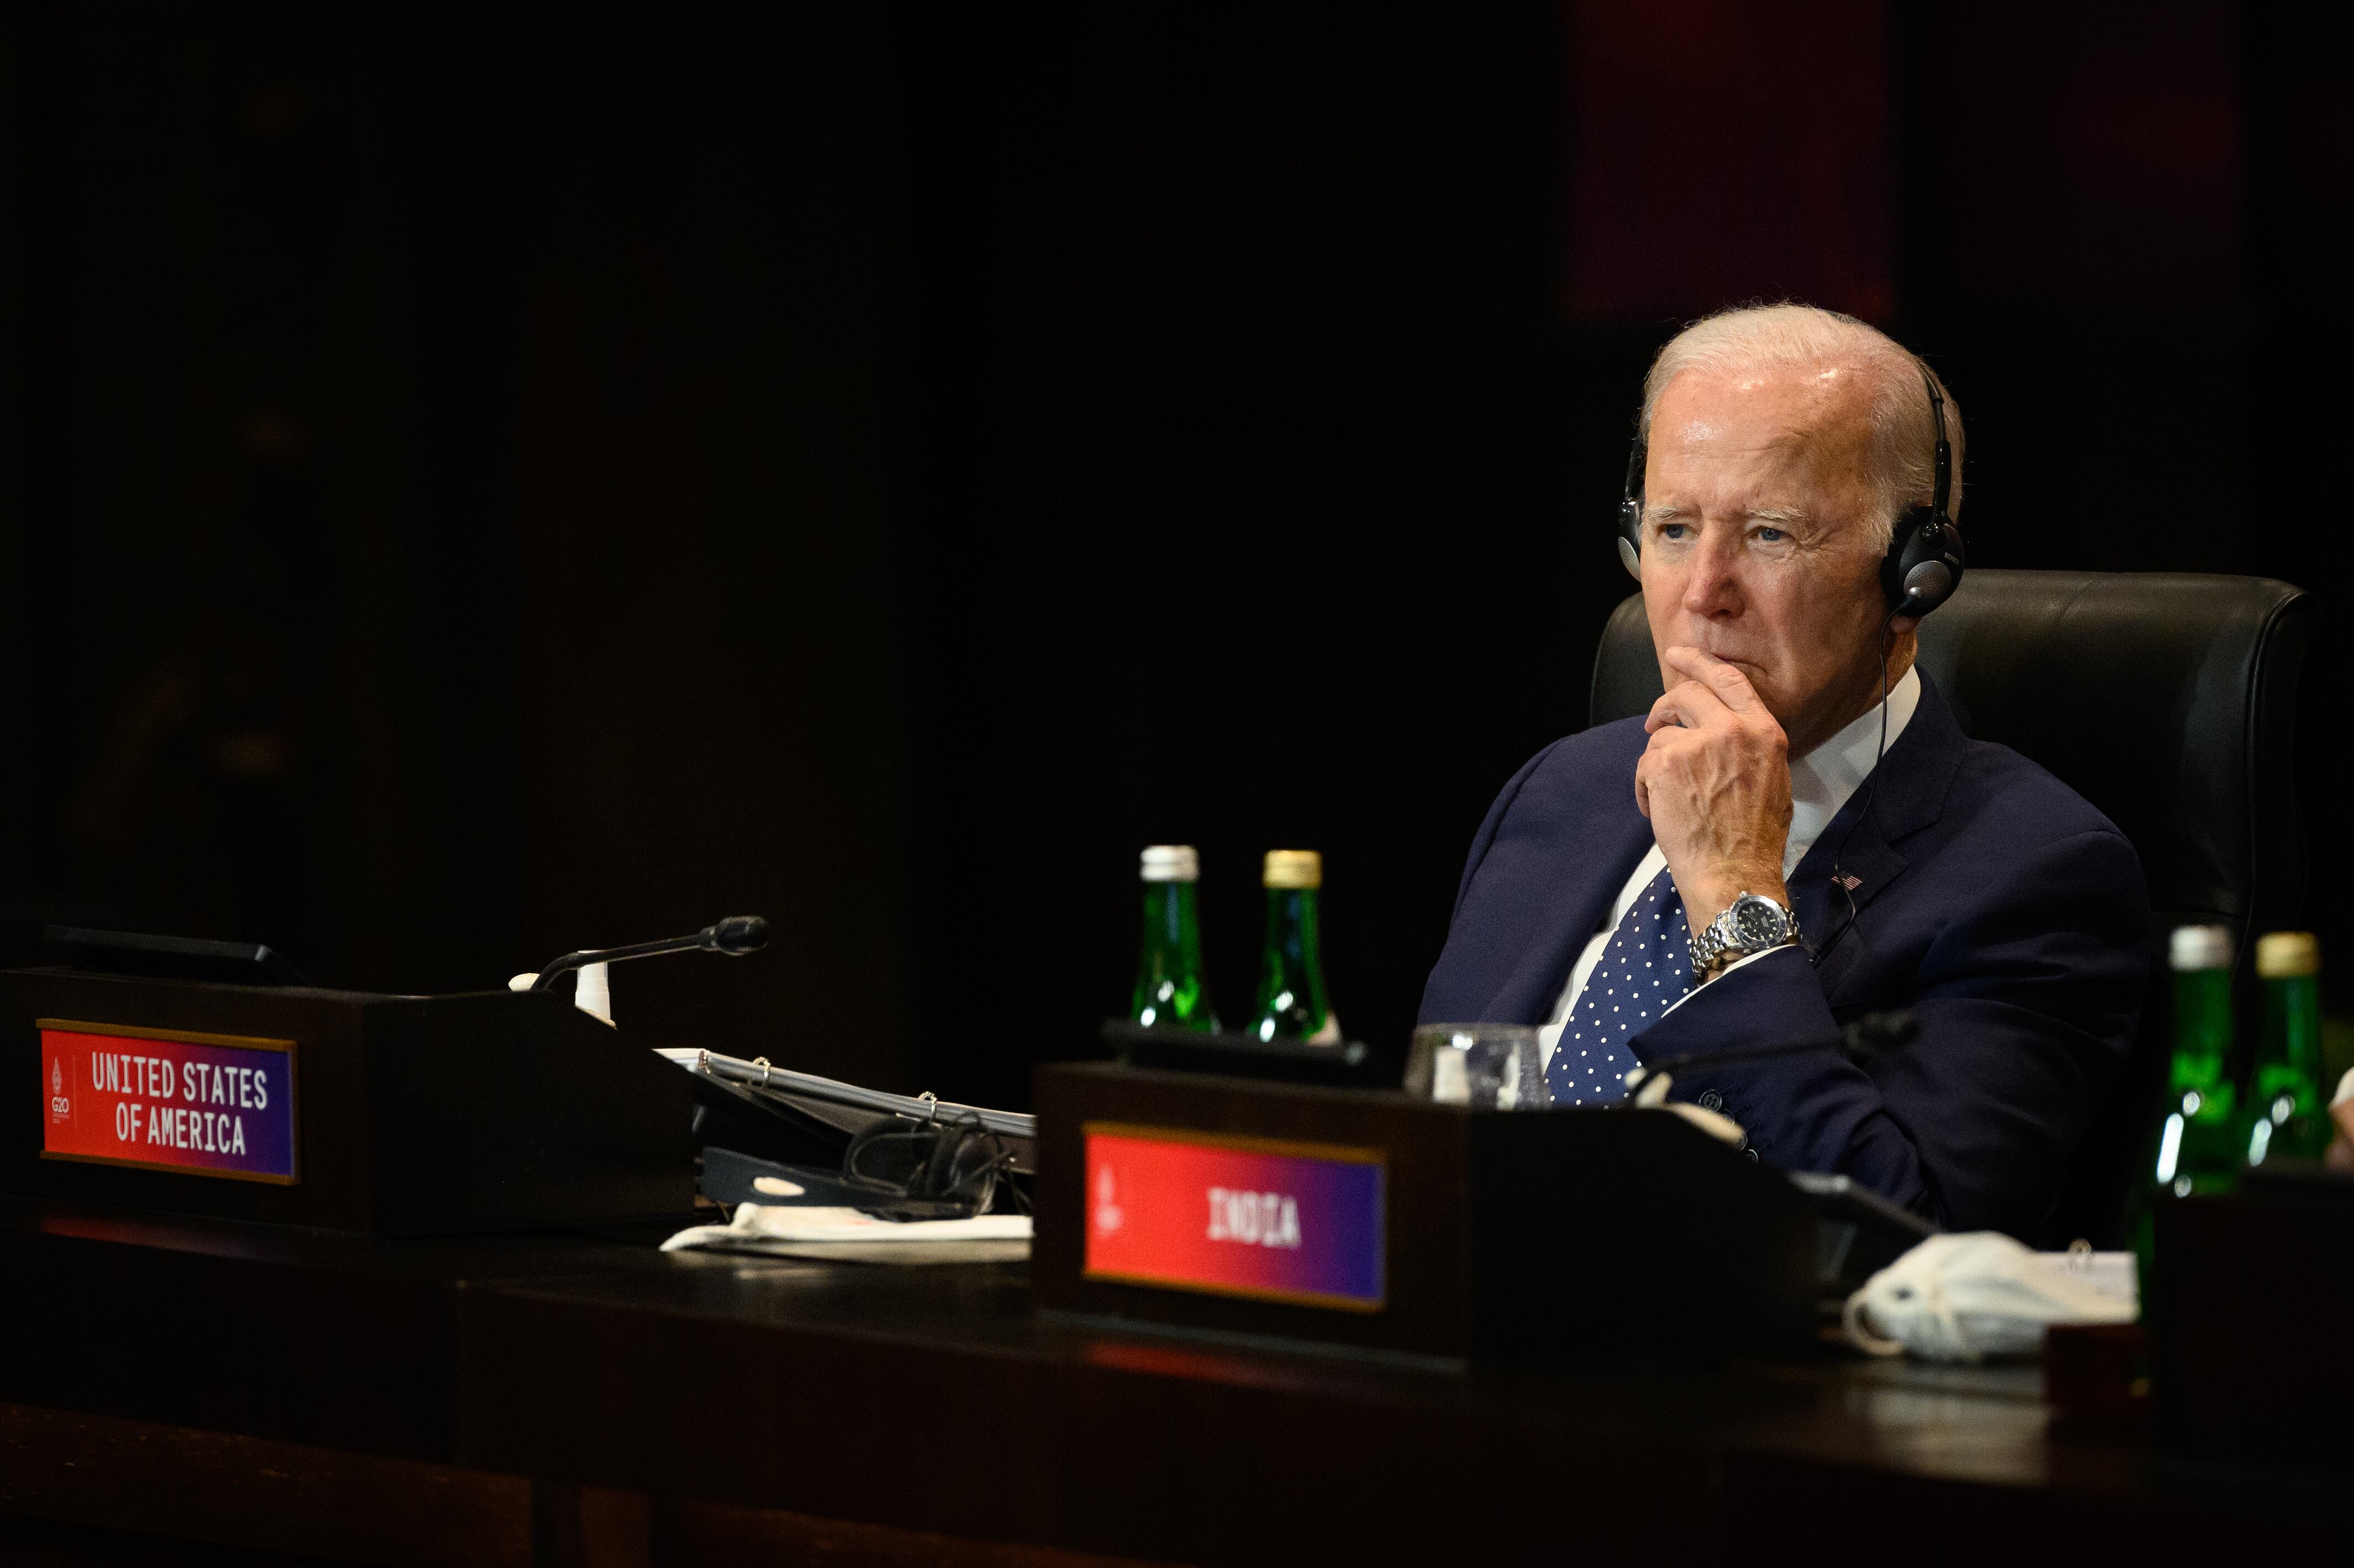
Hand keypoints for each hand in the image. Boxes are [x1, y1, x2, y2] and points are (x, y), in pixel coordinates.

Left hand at [1636, 646, 1793, 936]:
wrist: (1734, 872)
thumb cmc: (1754, 838)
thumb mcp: (1773, 780)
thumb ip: (1750, 745)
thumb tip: (1723, 729)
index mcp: (1764, 731)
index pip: (1729, 679)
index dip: (1699, 662)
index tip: (1678, 654)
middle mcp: (1732, 730)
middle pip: (1686, 693)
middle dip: (1664, 705)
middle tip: (1655, 721)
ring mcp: (1698, 744)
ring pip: (1661, 734)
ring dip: (1656, 762)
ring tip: (1666, 795)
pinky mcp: (1666, 763)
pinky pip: (1644, 763)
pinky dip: (1645, 786)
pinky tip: (1659, 810)